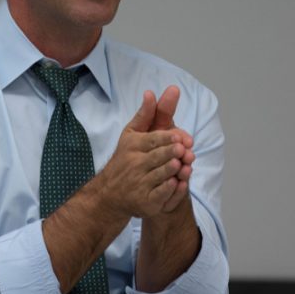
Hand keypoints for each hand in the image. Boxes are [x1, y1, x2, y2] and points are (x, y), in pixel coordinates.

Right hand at [93, 91, 189, 217]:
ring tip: (183, 165)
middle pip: (159, 157)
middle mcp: (134, 164)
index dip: (169, 139)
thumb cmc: (126, 159)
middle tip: (184, 151)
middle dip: (172, 153)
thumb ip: (146, 114)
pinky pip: (161, 194)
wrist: (110, 194)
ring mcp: (139, 184)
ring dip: (174, 170)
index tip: (182, 139)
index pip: (153, 139)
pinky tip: (179, 183)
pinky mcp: (145, 201)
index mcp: (132, 145)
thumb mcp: (132, 134)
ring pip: (162, 175)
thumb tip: (151, 92)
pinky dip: (171, 189)